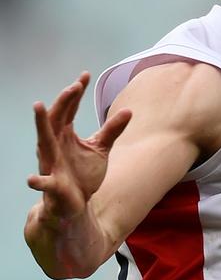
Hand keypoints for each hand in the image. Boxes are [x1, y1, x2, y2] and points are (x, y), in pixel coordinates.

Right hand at [27, 72, 131, 223]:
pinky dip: (38, 182)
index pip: (69, 109)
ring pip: (44, 142)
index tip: (85, 75)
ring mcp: (52, 164)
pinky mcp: (53, 185)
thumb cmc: (83, 174)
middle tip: (74, 86)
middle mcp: (55, 146)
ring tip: (38, 106)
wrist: (74, 204)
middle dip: (64, 101)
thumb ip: (112, 130)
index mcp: (65, 136)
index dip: (76, 92)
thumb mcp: (101, 149)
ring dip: (41, 124)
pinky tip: (31, 180)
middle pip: (56, 118)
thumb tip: (129, 110)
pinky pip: (44, 183)